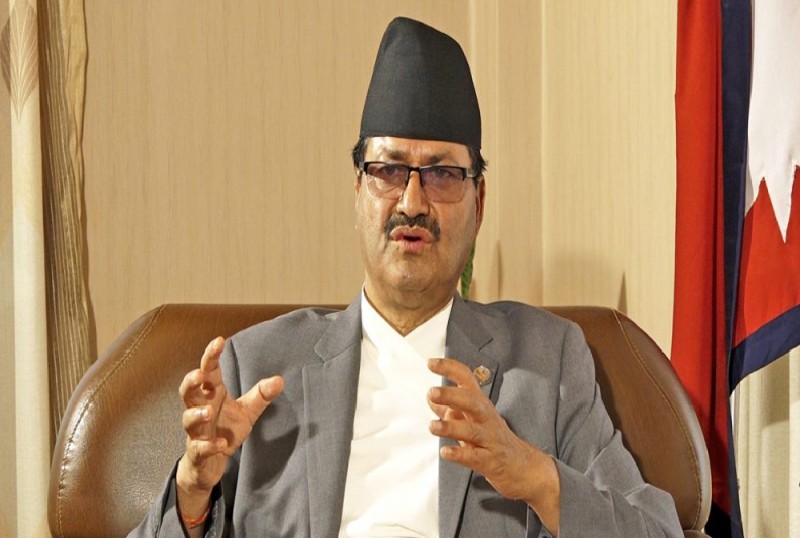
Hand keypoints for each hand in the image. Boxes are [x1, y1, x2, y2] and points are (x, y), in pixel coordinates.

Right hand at [176, 337, 283, 516]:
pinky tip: (221, 445)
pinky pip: (198, 449)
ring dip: (196, 415)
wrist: (209, 464)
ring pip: (187, 419)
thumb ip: (261, 395)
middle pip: (187, 392)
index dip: (211, 356)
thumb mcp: (247, 411)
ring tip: (209, 411)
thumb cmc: (225, 431)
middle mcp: (200, 410)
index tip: (219, 340)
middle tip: (200, 375)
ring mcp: (196, 432)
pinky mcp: (197, 453)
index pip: (209, 372)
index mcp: (212, 395)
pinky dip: (208, 446)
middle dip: (191, 382)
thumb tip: (279, 379)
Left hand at [427, 358, 559, 532]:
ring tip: (432, 426)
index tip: (431, 363)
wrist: (524, 467)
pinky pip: (475, 457)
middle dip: (452, 396)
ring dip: (451, 428)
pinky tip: (446, 452)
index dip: (449, 369)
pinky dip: (460, 454)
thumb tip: (430, 398)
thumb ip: (450, 410)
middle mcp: (486, 418)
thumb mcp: (471, 421)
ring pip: (472, 431)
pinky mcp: (491, 461)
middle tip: (432, 392)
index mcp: (480, 404)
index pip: (467, 379)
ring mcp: (490, 440)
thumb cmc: (492, 439)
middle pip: (471, 402)